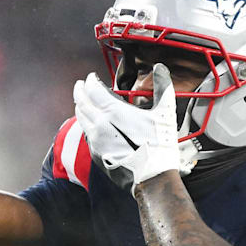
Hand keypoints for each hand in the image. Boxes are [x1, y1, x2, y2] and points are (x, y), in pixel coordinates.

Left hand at [73, 63, 197, 191]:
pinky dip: (85, 124)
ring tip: (84, 102)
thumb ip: (162, 87)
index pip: (93, 89)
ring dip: (80, 107)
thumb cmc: (160, 145)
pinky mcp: (96, 154)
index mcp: (113, 112)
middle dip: (80, 91)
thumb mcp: (165, 113)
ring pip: (80, 118)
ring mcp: (95, 141)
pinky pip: (86, 134)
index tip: (91, 77)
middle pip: (81, 102)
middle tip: (80, 85)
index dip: (90, 80)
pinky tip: (91, 124)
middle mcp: (99, 125)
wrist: (153, 177)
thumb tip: (160, 68)